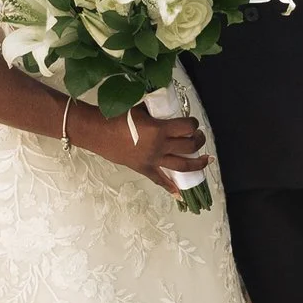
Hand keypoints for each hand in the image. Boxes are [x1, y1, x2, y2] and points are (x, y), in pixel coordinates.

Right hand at [85, 104, 208, 195]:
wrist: (97, 132)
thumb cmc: (116, 117)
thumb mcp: (141, 109)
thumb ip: (157, 112)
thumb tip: (168, 109)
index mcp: (159, 129)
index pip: (187, 127)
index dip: (193, 124)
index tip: (192, 122)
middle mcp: (159, 146)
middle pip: (189, 146)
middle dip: (199, 141)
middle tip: (199, 137)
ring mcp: (153, 160)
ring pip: (182, 166)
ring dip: (197, 164)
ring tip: (205, 160)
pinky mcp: (144, 169)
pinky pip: (159, 180)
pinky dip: (170, 188)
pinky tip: (180, 194)